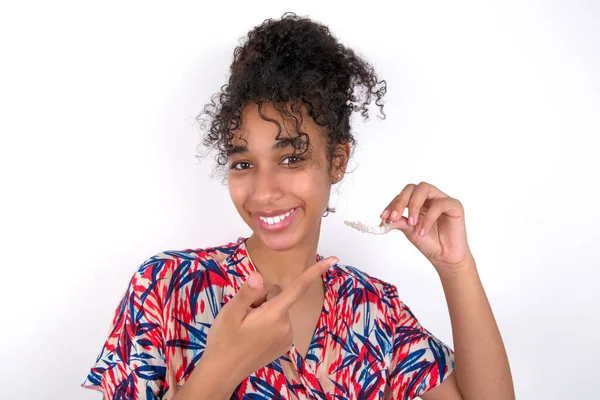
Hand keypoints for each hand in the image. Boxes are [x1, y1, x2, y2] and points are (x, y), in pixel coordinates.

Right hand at [202, 255, 337, 383]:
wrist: (223, 372)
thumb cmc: (224, 340)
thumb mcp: (230, 313)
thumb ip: (247, 293)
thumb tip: (259, 275)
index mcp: (275, 314)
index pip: (298, 287)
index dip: (316, 271)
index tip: (334, 259)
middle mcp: (286, 325)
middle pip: (279, 297)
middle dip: (263, 299)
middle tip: (244, 315)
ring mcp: (287, 337)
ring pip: (278, 310)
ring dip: (264, 313)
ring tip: (247, 327)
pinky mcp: (284, 345)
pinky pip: (279, 323)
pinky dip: (267, 324)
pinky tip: (253, 335)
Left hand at [380, 182, 472, 271]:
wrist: (445, 257)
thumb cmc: (429, 242)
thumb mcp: (409, 232)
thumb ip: (399, 222)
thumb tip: (385, 219)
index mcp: (418, 202)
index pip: (402, 196)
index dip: (392, 205)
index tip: (383, 217)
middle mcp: (429, 198)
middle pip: (412, 188)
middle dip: (400, 201)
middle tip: (394, 216)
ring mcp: (442, 199)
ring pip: (424, 189)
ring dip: (414, 205)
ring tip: (411, 223)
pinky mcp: (454, 206)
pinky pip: (439, 204)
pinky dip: (428, 218)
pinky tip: (423, 231)